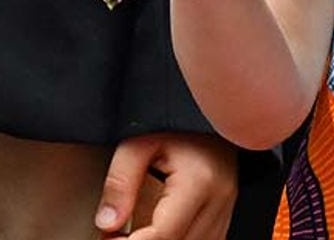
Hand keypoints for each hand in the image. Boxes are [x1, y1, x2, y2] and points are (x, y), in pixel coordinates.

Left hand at [94, 132, 236, 239]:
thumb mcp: (138, 142)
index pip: (163, 234)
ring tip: (132, 234)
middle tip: (114, 236)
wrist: (210, 107)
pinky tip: (156, 234)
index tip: (108, 239)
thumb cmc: (175, 120)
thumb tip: (106, 223)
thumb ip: (120, 182)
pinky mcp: (225, 214)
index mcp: (199, 181)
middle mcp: (219, 200)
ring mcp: (226, 210)